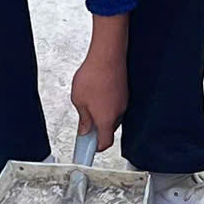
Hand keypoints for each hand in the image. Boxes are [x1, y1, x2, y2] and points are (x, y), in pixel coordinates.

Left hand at [70, 15, 131, 150]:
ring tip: (88, 102)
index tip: (88, 149)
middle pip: (109, 130)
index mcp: (106, 120)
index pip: (105, 143)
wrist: (108, 55)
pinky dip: (107, 104)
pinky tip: (97, 93)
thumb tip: (85, 129)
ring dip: (102, 114)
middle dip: (97, 129)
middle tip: (84, 123)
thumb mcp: (79, 100)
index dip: (96, 148)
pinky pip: (116, 104)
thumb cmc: (93, 76)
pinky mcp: (125, 92)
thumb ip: (83, 118)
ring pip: (113, 116)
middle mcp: (119, 113)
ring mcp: (123, 102)